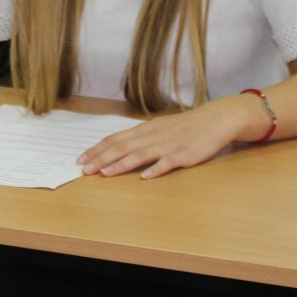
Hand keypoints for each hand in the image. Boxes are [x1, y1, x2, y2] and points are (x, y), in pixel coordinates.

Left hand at [76, 99, 247, 178]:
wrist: (215, 120)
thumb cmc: (184, 126)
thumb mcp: (158, 128)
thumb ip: (139, 137)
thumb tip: (117, 146)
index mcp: (144, 130)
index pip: (115, 139)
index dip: (97, 150)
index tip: (80, 160)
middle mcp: (152, 136)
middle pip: (122, 147)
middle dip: (101, 158)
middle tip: (84, 169)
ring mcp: (168, 145)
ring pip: (140, 154)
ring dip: (120, 164)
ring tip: (104, 173)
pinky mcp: (184, 154)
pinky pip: (168, 162)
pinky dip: (156, 169)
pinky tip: (145, 176)